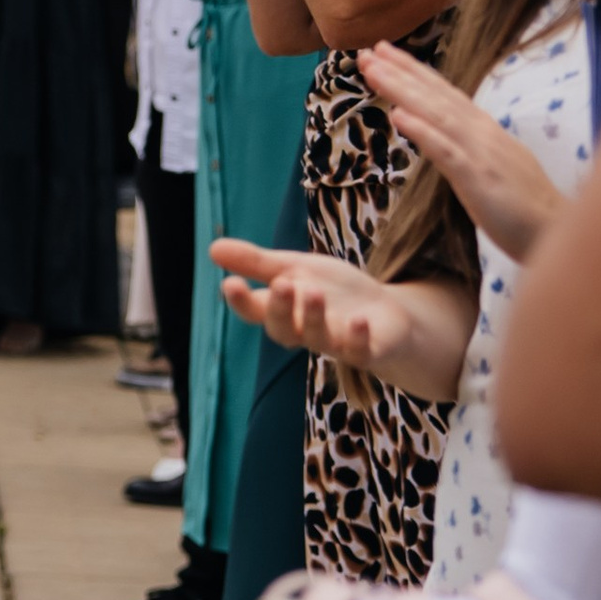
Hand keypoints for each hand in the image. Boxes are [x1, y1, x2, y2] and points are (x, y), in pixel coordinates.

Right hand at [209, 235, 413, 365]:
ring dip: (314, 317)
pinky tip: (359, 320)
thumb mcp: (296, 269)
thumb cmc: (335, 293)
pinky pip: (359, 352)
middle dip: (280, 309)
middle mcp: (305, 330)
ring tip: (314, 292)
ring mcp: (336, 343)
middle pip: (284, 330)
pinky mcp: (367, 351)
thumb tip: (212, 247)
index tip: (230, 283)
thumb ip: (257, 263)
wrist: (387, 314)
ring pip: (318, 339)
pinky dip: (358, 337)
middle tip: (281, 284)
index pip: (255, 311)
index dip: (241, 302)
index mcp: (285, 310)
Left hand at [357, 41, 565, 259]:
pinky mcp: (480, 179)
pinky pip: (447, 152)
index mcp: (485, 132)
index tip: (385, 55)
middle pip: (436, 96)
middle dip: (401, 71)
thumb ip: (468, 150)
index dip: (415, 73)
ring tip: (373, 70)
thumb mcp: (492, 170)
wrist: (559, 234)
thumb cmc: (525, 210)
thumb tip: (441, 137)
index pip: (445, 94)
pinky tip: (398, 116)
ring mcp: (482, 154)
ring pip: (436, 114)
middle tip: (367, 50)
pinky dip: (422, 131)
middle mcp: (483, 134)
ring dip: (403, 90)